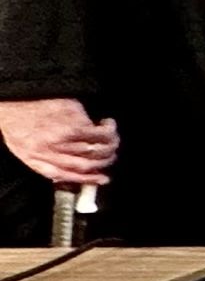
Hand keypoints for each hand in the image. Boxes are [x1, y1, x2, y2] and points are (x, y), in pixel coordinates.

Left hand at [0, 99, 115, 186]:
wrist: (16, 100)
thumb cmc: (19, 124)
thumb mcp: (25, 151)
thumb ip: (46, 165)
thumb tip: (70, 175)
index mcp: (38, 161)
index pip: (69, 176)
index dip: (90, 179)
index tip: (103, 178)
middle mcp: (52, 152)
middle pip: (87, 164)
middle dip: (104, 161)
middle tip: (111, 155)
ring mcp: (64, 137)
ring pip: (96, 149)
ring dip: (110, 145)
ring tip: (112, 139)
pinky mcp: (73, 122)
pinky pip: (98, 131)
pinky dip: (108, 129)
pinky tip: (107, 124)